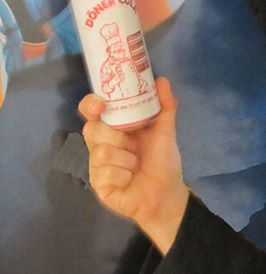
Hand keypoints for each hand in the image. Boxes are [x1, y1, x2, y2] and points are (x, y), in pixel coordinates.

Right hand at [80, 77, 189, 254]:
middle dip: (117, 137)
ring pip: (101, 152)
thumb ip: (165, 105)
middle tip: (134, 145)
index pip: (90, 111)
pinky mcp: (98, 185)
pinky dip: (124, 175)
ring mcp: (96, 165)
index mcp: (112, 128)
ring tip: (135, 164)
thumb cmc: (162, 161)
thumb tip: (162, 80)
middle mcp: (100, 144)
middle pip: (92, 130)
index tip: (101, 104)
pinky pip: (105, 173)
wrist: (167, 193)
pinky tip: (130, 179)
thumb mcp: (165, 130)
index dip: (90, 104)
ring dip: (126, 159)